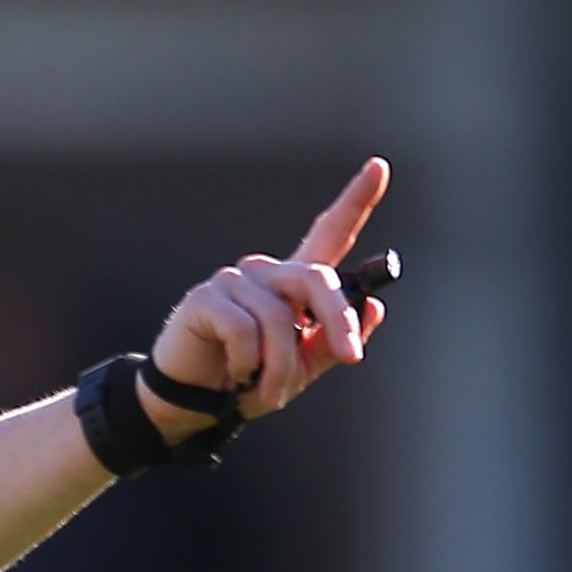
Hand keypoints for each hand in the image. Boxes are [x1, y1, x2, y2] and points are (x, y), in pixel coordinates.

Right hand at [145, 155, 391, 423]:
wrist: (192, 405)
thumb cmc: (245, 383)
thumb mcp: (301, 370)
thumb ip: (333, 343)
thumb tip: (373, 308)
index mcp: (293, 284)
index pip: (329, 234)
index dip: (356, 200)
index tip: (379, 167)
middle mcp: (267, 272)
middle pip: (316, 279)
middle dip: (338, 321)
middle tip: (351, 358)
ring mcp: (235, 280)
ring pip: (278, 318)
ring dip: (281, 366)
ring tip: (269, 392)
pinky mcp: (206, 297)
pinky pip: (243, 330)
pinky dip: (247, 363)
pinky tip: (235, 375)